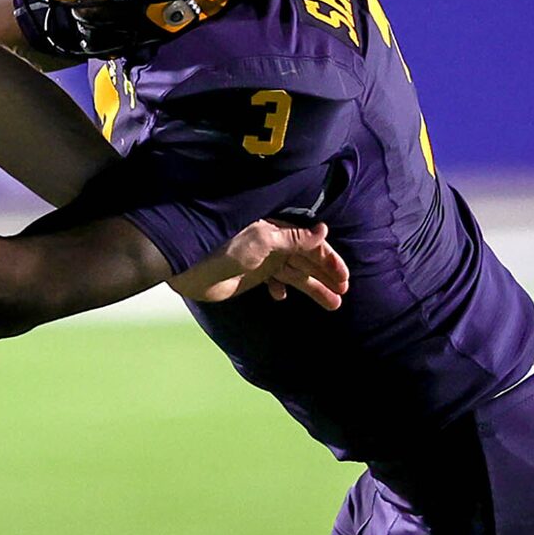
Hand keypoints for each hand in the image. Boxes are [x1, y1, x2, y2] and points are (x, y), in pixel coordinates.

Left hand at [172, 220, 347, 310]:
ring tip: (332, 305)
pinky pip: (276, 281)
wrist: (188, 266)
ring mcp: (263, 260)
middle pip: (307, 260)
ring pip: (295, 274)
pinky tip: (283, 298)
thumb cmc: (222, 247)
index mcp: (277, 229)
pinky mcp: (252, 275)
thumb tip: (323, 231)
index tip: (344, 279)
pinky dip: (283, 288)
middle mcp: (273, 243)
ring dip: (313, 287)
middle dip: (326, 276)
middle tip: (343, 293)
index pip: (312, 244)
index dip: (329, 261)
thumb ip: (293, 238)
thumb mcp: (262, 241)